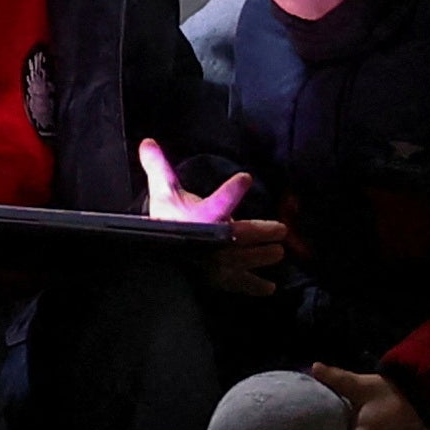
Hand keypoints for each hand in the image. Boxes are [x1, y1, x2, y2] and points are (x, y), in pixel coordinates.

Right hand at [142, 143, 288, 297]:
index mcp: (203, 216)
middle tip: (281, 231)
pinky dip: (257, 286)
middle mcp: (215, 240)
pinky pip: (242, 284)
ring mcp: (220, 263)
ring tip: (278, 253)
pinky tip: (269, 288)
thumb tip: (147, 142)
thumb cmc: (163, 224)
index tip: (245, 178)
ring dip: (266, 256)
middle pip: (247, 235)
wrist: (153, 260)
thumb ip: (158, 168)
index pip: (219, 200)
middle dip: (266, 233)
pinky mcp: (219, 280)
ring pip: (250, 259)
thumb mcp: (162, 194)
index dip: (232, 190)